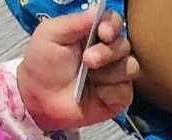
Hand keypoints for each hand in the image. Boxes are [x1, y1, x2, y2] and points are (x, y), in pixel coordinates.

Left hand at [18, 8, 140, 130]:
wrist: (40, 98)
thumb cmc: (42, 64)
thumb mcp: (51, 34)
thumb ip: (74, 21)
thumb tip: (98, 10)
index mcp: (92, 35)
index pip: (114, 23)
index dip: (113, 26)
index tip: (103, 33)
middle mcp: (107, 53)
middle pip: (124, 45)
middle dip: (108, 52)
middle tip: (88, 61)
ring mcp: (115, 76)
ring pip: (130, 67)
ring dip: (110, 73)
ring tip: (90, 79)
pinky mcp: (119, 97)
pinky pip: (126, 91)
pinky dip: (111, 92)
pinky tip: (97, 94)